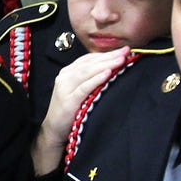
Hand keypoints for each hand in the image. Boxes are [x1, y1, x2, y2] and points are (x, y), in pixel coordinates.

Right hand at [34, 48, 131, 174]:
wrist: (54, 129)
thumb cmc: (70, 110)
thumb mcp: (78, 90)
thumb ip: (89, 79)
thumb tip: (111, 68)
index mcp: (68, 72)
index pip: (89, 59)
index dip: (106, 54)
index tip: (123, 50)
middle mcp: (65, 77)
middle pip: (90, 63)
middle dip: (109, 56)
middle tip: (126, 51)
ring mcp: (66, 88)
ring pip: (87, 72)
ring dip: (106, 64)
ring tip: (121, 59)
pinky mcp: (69, 100)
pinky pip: (84, 87)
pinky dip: (97, 79)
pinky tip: (108, 73)